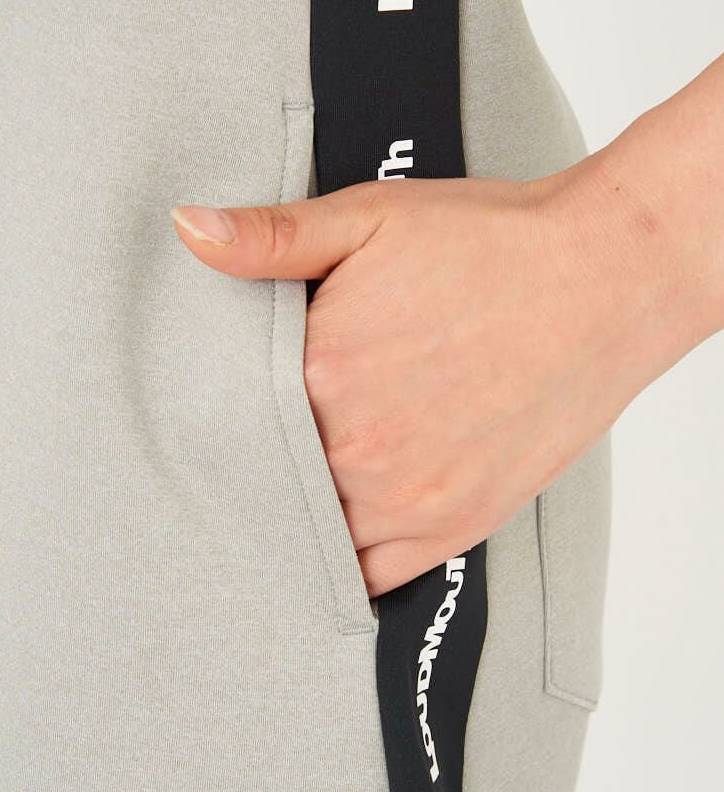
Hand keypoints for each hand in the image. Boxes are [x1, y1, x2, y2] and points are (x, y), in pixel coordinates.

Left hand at [171, 155, 708, 594]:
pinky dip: (345, 558)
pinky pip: (367, 573)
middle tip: (254, 451)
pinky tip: (336, 532)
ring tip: (293, 489)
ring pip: (311, 532)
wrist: (603, 280)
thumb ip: (271, 239)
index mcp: (319, 374)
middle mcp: (354, 449)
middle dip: (256, 465)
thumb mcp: (369, 218)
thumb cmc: (491, 246)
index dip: (222, 414)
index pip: (230, 418)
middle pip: (268, 478)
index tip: (218, 413)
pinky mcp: (450, 528)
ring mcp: (404, 499)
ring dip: (296, 515)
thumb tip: (189, 231)